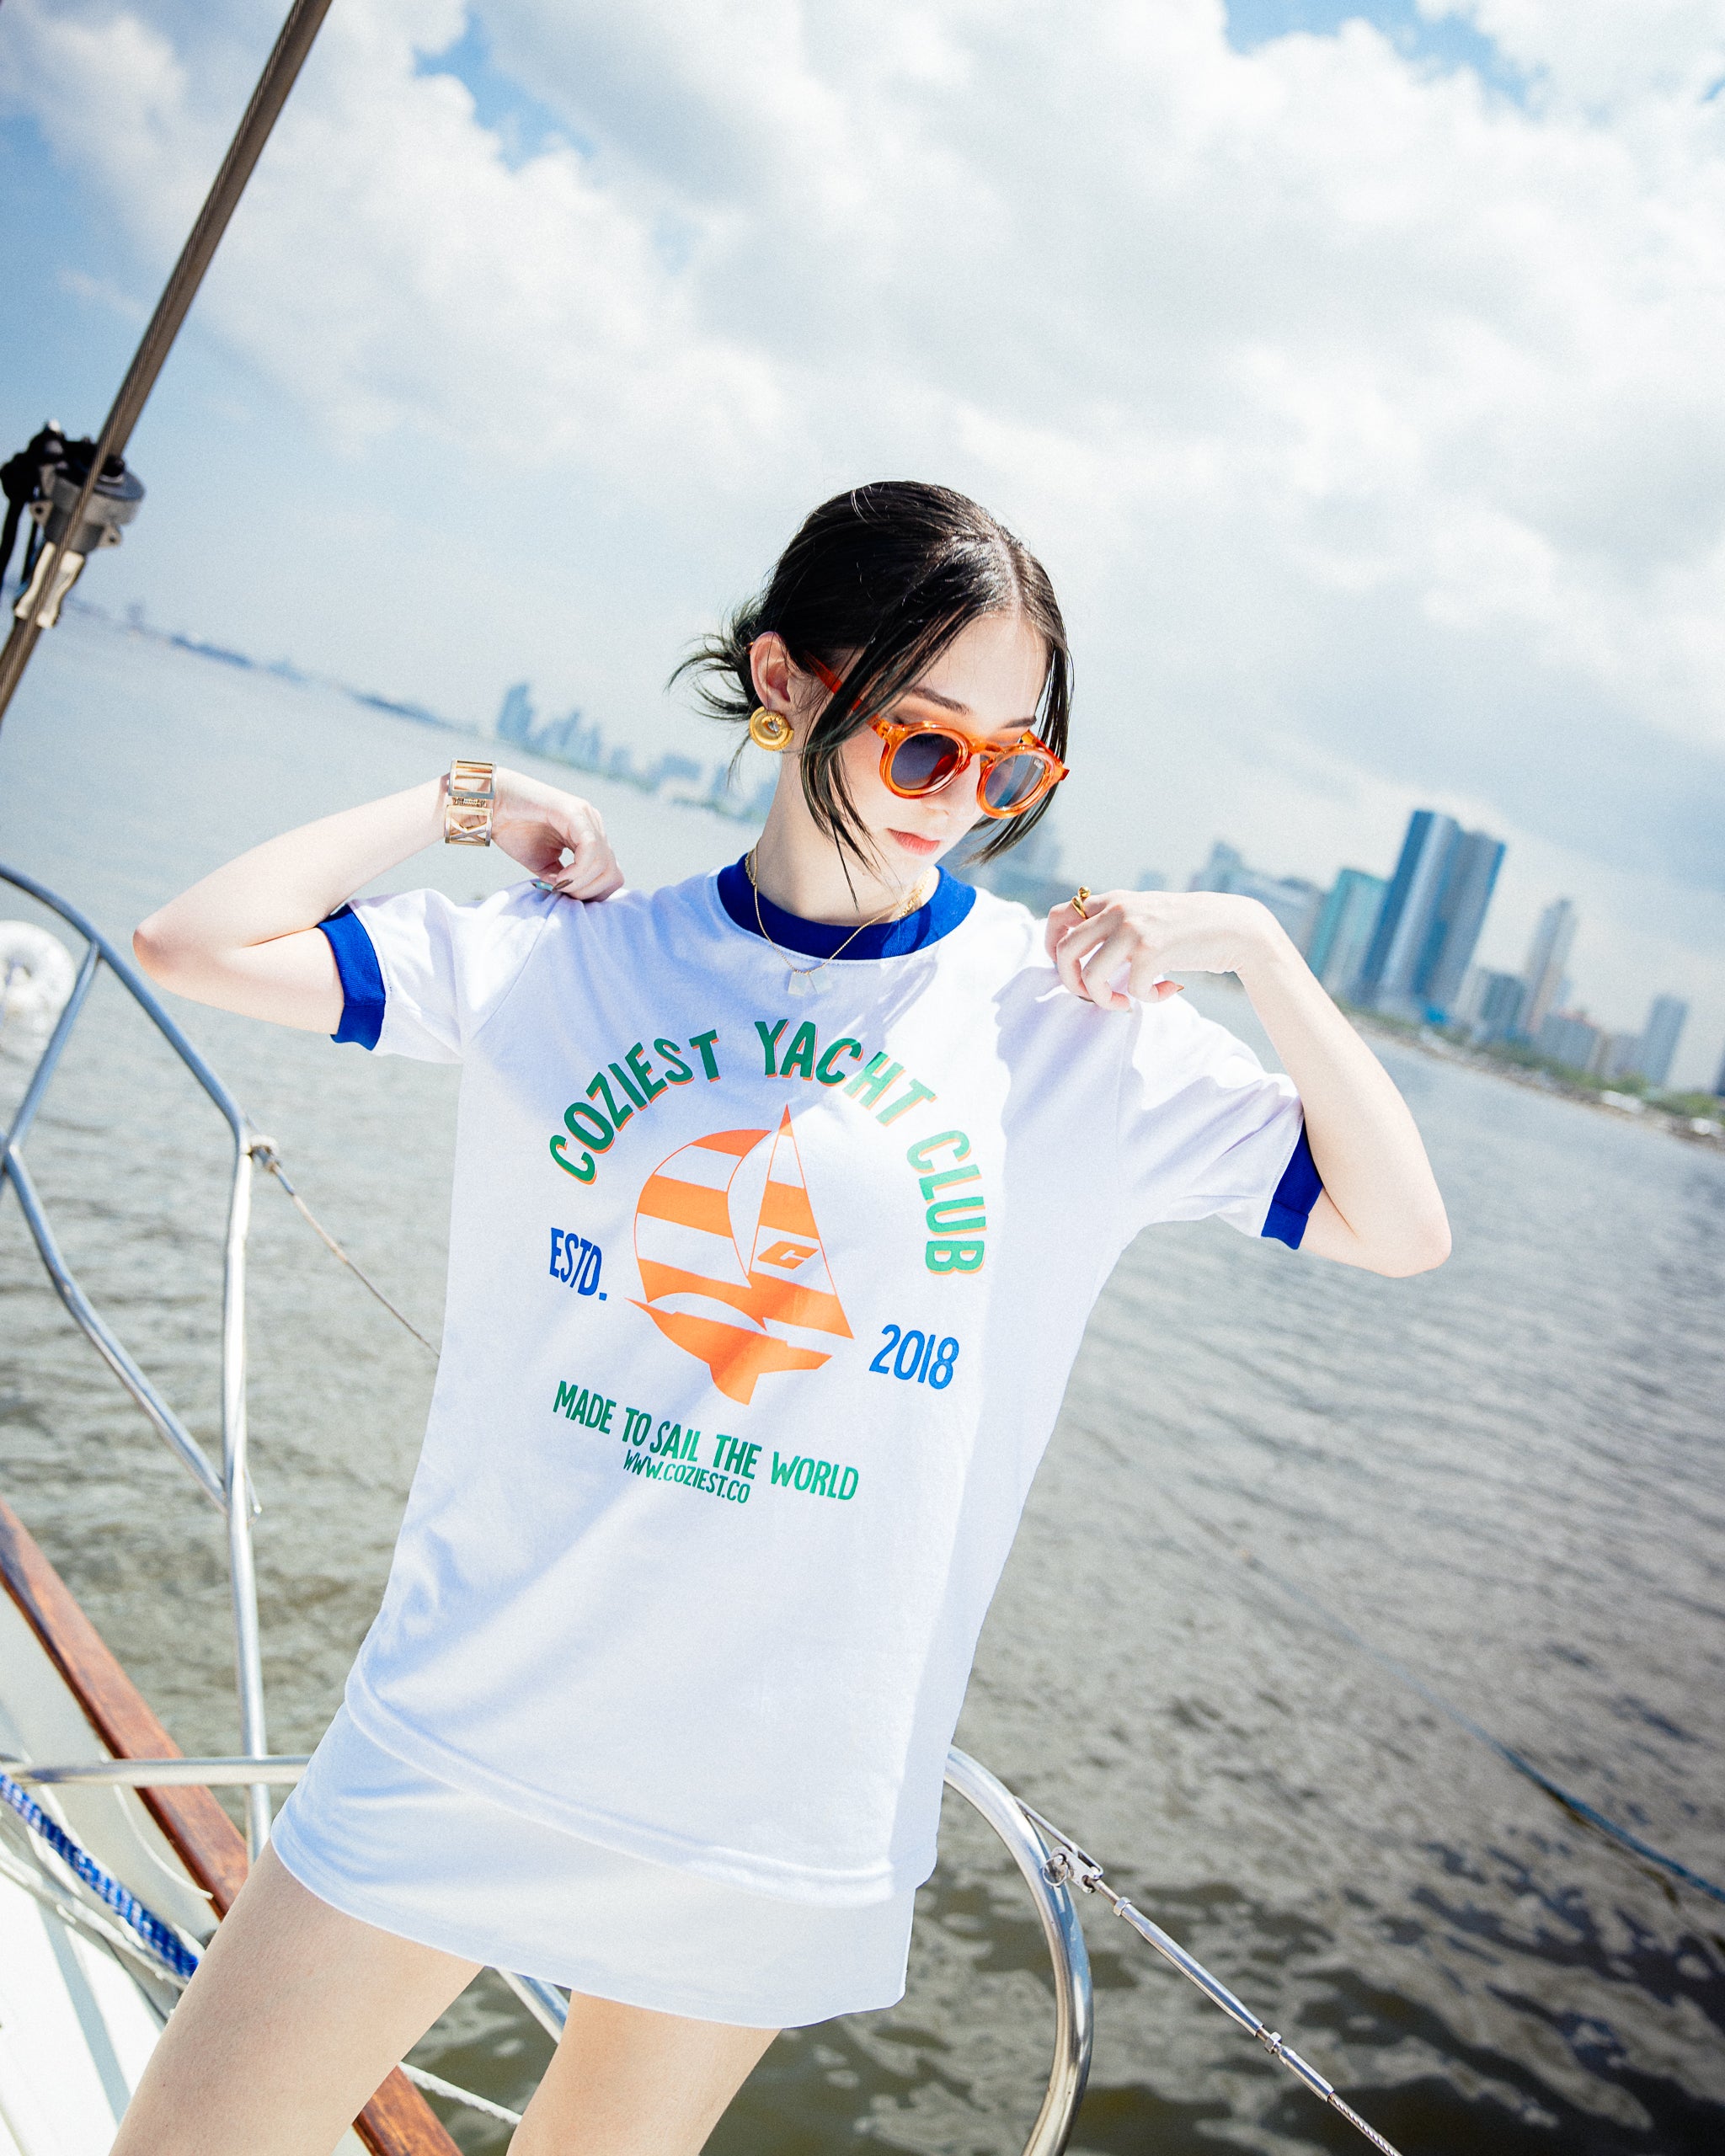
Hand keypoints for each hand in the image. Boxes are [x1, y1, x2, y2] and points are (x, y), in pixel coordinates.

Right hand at [488, 769, 622, 898]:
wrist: (492, 804)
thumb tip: (574, 894)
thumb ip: (562, 879)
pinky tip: (560, 876)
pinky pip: (591, 847)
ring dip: (582, 883)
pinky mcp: (575, 812)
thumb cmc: (513, 830)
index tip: (567, 897)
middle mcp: (593, 825)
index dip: (594, 894)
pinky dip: (578, 870)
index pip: (611, 874)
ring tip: (559, 884)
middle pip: (613, 872)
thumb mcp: (543, 864)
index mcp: (589, 837)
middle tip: (564, 893)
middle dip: (590, 892)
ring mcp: (587, 816)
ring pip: (604, 862)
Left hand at [1044, 888, 1285, 1009]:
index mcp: (1111, 901)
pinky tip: (1167, 989)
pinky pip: (1132, 989)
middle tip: (1091, 996)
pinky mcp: (1154, 950)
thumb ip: (1113, 925)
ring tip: (1125, 1003)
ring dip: (1105, 1000)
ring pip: (1091, 976)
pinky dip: (1148, 999)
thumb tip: (1076, 955)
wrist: (1233, 927)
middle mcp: (1117, 911)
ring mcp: (1134, 929)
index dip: (1051, 947)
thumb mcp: (1144, 915)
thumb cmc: (1186, 929)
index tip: (1065, 968)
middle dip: (1071, 984)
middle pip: (1064, 952)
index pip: (1058, 916)